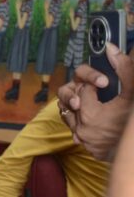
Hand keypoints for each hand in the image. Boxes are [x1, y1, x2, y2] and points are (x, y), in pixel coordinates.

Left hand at [57, 43, 133, 160]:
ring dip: (78, 105)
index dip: (94, 81)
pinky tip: (92, 115)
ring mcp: (83, 140)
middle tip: (96, 90)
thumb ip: (124, 69)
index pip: (83, 87)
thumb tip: (109, 48)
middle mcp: (81, 129)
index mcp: (89, 114)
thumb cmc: (133, 120)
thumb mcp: (132, 93)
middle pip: (71, 100)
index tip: (105, 82)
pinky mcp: (88, 148)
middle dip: (82, 91)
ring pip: (68, 115)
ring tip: (91, 100)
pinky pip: (74, 129)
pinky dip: (80, 120)